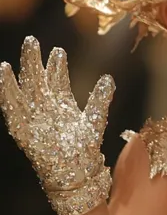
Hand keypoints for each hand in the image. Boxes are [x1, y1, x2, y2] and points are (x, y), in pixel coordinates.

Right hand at [0, 37, 114, 214]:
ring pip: (24, 92)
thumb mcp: (94, 120)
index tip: (58, 50)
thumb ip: (100, 99)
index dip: (57, 65)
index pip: (58, 80)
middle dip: (35, 61)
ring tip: (12, 58)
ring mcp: (34, 118)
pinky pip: (12, 109)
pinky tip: (3, 75)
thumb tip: (108, 78)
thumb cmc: (85, 150)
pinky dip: (7, 92)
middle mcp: (46, 109)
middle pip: (38, 81)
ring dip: (19, 75)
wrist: (76, 174)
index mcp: (63, 105)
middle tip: (32, 40)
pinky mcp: (23, 129)